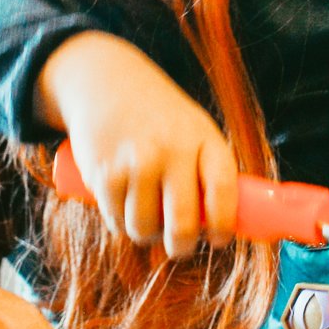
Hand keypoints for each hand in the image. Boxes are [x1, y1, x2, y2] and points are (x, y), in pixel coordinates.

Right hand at [37, 31, 239, 255]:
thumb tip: (222, 228)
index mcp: (204, 138)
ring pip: (145, 228)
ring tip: (147, 214)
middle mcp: (172, 149)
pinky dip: (120, 221)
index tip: (218, 239)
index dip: (224, 226)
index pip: (222, 192)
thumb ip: (207, 172)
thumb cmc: (160, 118)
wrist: (106, 82)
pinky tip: (123, 200)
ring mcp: (137, 162)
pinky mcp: (105, 173)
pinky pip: (116, 221)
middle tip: (180, 246)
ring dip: (146, 233)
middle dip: (182, 246)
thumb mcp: (193, 129)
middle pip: (182, 225)